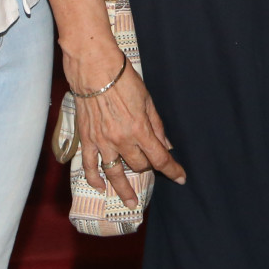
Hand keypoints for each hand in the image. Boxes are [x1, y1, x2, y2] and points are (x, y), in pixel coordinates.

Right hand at [67, 48, 185, 206]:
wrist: (94, 67)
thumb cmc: (123, 79)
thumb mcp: (147, 99)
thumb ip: (157, 125)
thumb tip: (166, 145)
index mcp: (140, 130)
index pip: (160, 158)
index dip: (173, 170)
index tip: (181, 178)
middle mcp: (121, 140)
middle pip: (139, 165)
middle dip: (147, 166)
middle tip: (150, 164)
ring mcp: (102, 142)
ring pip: (115, 173)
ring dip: (123, 189)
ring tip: (130, 201)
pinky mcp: (87, 139)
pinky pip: (89, 165)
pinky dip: (94, 179)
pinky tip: (101, 187)